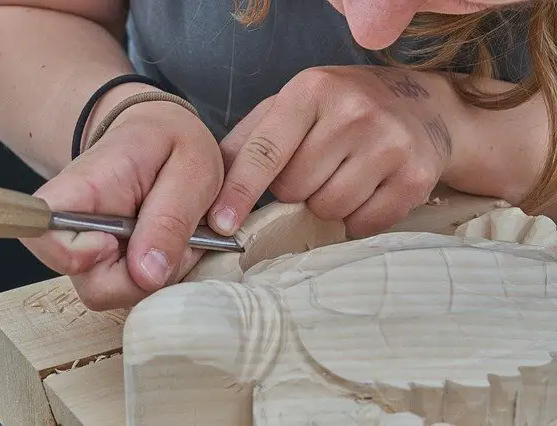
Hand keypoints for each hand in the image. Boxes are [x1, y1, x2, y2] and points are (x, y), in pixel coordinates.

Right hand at [21, 98, 223, 309]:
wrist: (159, 139)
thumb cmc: (171, 144)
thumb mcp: (191, 165)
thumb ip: (172, 218)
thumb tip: (147, 275)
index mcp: (84, 188)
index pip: (41, 232)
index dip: (74, 256)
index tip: (116, 241)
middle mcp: (78, 230)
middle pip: (93, 285)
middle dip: (148, 274)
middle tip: (181, 235)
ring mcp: (95, 255)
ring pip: (121, 294)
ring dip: (163, 273)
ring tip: (182, 234)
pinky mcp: (115, 270)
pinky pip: (139, 291)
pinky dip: (165, 275)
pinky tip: (176, 245)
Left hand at [208, 65, 455, 237]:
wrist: (425, 107)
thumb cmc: (345, 108)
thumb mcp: (296, 105)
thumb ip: (250, 139)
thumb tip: (211, 183)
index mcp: (313, 90)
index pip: (266, 150)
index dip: (239, 190)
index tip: (220, 222)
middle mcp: (354, 113)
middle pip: (294, 189)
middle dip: (295, 189)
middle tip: (317, 166)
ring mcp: (390, 145)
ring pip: (327, 209)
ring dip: (326, 204)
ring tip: (344, 174)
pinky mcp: (415, 177)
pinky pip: (362, 224)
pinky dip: (356, 217)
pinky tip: (368, 188)